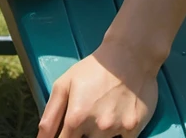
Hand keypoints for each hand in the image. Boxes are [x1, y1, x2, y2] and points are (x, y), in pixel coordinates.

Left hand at [37, 41, 158, 137]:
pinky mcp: (134, 129)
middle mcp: (97, 127)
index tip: (67, 132)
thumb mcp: (65, 83)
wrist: (130, 55)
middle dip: (82, 135)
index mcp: (76, 117)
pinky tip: (117, 116)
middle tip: (86, 115)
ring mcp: (117, 129)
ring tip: (102, 113)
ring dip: (99, 134)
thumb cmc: (94, 69)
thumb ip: (51, 114)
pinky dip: (117, 134)